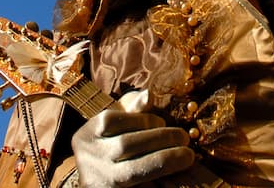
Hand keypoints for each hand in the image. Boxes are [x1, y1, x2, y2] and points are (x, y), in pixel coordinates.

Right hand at [71, 92, 194, 187]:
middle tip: (184, 137)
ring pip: (134, 171)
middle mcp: (89, 158)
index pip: (112, 120)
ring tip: (186, 155)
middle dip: (160, 138)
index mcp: (86, 134)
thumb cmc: (109, 146)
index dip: (142, 119)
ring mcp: (98, 181)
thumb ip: (131, 109)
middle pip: (125, 144)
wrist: (95, 183)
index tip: (162, 121)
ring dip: (165, 160)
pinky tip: (175, 173)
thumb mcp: (114, 125)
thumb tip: (149, 94)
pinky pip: (140, 187)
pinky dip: (158, 179)